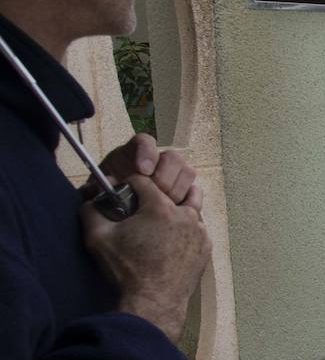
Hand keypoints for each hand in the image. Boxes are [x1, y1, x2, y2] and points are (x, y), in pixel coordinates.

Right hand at [81, 174, 212, 340]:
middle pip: (169, 192)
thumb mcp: (98, 238)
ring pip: (188, 209)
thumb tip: (90, 199)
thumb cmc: (127, 270)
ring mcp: (200, 232)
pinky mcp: (206, 247)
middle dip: (153, 198)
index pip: (143, 181)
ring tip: (156, 226)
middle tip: (139, 213)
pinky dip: (184, 230)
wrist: (154, 301)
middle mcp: (186, 215)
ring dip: (173, 211)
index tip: (122, 196)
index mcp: (161, 207)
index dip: (128, 186)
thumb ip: (91, 210)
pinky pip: (195, 230)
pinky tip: (169, 241)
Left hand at [87, 133, 202, 211]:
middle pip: (173, 157)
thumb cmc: (105, 202)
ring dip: (178, 190)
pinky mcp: (183, 193)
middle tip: (157, 192)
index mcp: (131, 156)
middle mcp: (155, 163)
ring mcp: (172, 177)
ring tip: (164, 206)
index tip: (143, 170)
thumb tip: (105, 186)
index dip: (148, 152)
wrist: (115, 217)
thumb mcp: (94, 194)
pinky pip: (196, 192)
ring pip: (187, 173)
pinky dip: (190, 201)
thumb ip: (95, 189)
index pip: (145, 142)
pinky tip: (177, 211)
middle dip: (166, 177)